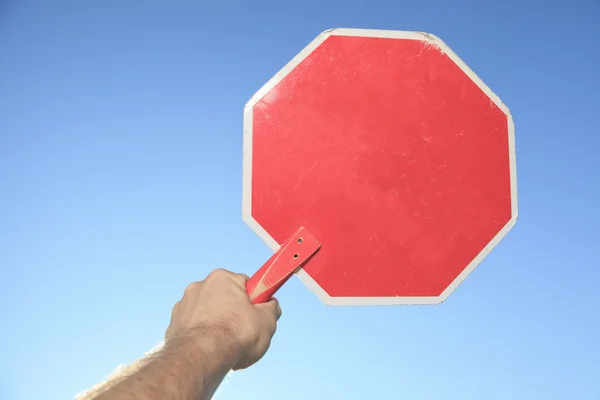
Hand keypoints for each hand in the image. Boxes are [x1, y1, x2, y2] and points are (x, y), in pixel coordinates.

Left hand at [165, 268, 281, 369]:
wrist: (201, 358)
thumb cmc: (233, 335)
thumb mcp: (267, 320)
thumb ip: (272, 308)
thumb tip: (271, 306)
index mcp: (222, 278)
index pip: (245, 284)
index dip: (254, 300)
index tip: (257, 313)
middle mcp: (199, 287)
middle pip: (225, 298)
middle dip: (234, 312)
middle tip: (244, 330)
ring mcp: (184, 306)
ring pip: (208, 314)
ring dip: (216, 325)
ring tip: (226, 344)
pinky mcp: (174, 326)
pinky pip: (194, 329)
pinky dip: (202, 337)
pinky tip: (210, 350)